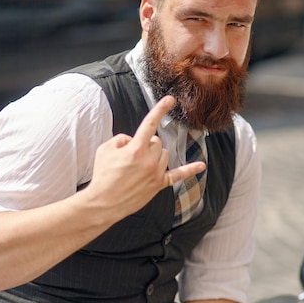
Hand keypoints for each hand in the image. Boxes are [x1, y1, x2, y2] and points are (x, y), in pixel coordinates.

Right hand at [85, 95, 205, 219]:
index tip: (170, 99)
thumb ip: (121, 139)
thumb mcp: (105, 149)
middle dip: (147, 144)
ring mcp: (156, 174)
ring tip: (140, 166)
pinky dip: (190, 170)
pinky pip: (178, 175)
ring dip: (156, 155)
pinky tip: (201, 166)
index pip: (150, 124)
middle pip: (157, 142)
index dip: (160, 109)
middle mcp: (149, 161)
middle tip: (132, 156)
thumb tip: (133, 140)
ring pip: (164, 154)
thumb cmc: (102, 176)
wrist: (103, 203)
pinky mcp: (158, 185)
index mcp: (135, 149)